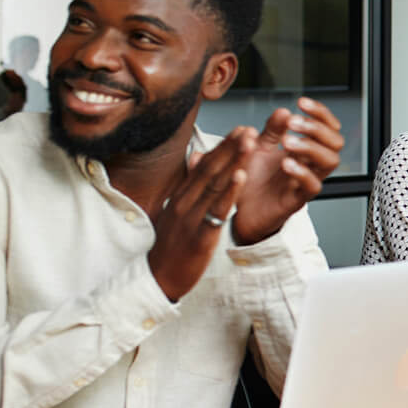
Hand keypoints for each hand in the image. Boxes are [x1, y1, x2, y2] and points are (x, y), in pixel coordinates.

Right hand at [148, 128, 253, 300]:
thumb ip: (189, 186)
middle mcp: (185, 201)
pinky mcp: (199, 235)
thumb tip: (196, 157)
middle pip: (211, 169)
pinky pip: (216, 211)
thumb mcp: (177, 212)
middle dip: (231, 147)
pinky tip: (241, 177)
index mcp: (182, 195)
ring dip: (234, 161)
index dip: (224, 147)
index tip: (241, 130)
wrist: (157, 278)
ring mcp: (191, 217)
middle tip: (250, 129)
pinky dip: (229, 193)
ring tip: (249, 143)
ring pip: (215, 184)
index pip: (205, 166)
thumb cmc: (170, 246)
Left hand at [232, 97, 344, 245]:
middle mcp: (309, 164)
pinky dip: (302, 172)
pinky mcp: (297, 199)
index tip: (301, 102)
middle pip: (336, 142)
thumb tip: (283, 110)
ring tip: (288, 142)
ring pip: (331, 161)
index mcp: (304, 149)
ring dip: (312, 146)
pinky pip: (312, 186)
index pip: (328, 127)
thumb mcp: (258, 146)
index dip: (320, 113)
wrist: (235, 208)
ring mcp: (305, 181)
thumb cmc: (249, 179)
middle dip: (317, 127)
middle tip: (293, 123)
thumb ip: (272, 130)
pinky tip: (286, 163)